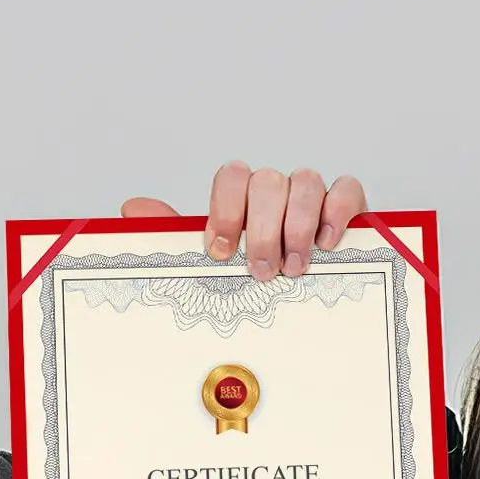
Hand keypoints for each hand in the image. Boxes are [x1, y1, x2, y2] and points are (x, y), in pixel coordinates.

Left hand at [121, 161, 366, 280]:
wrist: (297, 302)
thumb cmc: (250, 278)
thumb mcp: (207, 264)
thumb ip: (171, 235)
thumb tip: (133, 209)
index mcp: (240, 197)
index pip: (230, 176)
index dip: (226, 211)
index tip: (222, 251)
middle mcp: (274, 190)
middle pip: (268, 181)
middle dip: (263, 230)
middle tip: (261, 271)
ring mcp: (310, 196)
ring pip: (305, 182)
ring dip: (298, 227)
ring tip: (293, 268)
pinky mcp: (345, 207)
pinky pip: (346, 189)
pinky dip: (337, 211)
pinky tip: (327, 242)